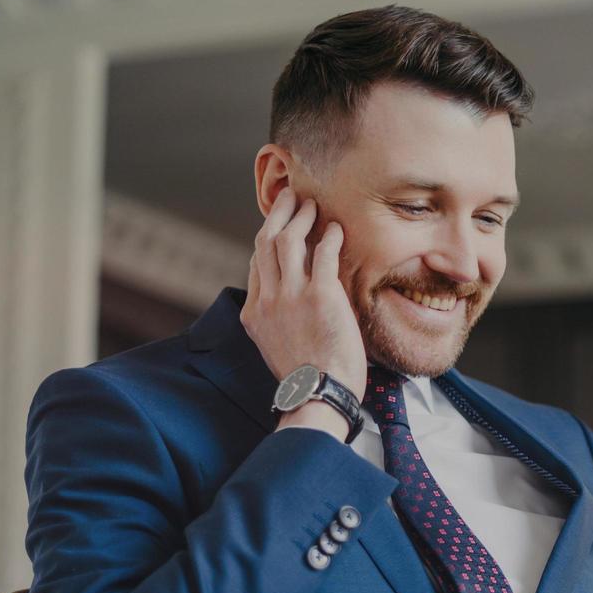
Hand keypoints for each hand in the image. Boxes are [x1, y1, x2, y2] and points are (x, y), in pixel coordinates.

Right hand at [241, 189, 366, 434]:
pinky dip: (329, 237)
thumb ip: (278, 321)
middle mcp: (268, 299)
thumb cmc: (308, 379)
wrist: (318, 395)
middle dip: (278, 215)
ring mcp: (292, 296)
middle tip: (290, 198)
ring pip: (288, 241)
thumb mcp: (277, 348)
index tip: (279, 225)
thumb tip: (287, 305)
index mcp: (255, 313)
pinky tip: (336, 229)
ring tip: (312, 205)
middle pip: (266, 243)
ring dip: (300, 217)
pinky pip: (323, 254)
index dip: (268, 239)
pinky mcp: (321, 296)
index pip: (257, 264)